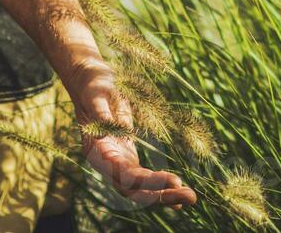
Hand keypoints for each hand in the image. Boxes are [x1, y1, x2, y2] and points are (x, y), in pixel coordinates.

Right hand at [73, 71, 197, 208]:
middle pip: (133, 190)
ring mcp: (118, 162)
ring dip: (165, 195)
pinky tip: (178, 194)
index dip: (149, 181)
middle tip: (191, 197)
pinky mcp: (127, 157)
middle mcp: (107, 163)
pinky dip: (160, 188)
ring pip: (140, 189)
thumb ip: (101, 110)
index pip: (124, 175)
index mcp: (97, 151)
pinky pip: (144, 178)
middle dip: (162, 196)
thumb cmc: (94, 85)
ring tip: (191, 198)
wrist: (90, 83)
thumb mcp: (96, 92)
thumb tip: (112, 125)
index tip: (174, 179)